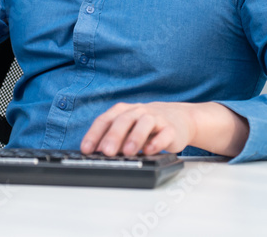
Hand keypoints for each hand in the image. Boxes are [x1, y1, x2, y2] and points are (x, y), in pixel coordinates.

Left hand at [80, 102, 196, 156]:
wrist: (179, 118)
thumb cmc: (147, 126)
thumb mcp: (128, 129)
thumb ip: (114, 139)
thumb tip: (98, 154)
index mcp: (123, 111)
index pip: (105, 120)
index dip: (94, 134)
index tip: (86, 149)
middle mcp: (138, 112)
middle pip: (124, 120)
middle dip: (114, 136)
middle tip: (106, 152)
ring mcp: (156, 118)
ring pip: (145, 123)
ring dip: (135, 137)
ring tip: (128, 152)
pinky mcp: (171, 129)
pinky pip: (165, 133)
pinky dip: (157, 142)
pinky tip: (150, 151)